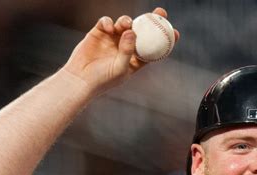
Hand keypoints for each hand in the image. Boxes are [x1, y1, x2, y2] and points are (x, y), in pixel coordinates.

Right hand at [63, 7, 179, 93]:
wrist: (80, 79)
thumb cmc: (103, 79)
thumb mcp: (119, 68)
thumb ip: (128, 51)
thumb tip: (133, 31)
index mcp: (135, 60)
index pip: (153, 48)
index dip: (165, 40)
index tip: (175, 32)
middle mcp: (126, 48)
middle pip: (142, 32)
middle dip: (152, 21)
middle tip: (160, 12)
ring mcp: (113, 39)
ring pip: (124, 24)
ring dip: (127, 21)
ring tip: (126, 24)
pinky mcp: (99, 33)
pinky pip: (106, 22)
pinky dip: (108, 22)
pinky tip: (109, 27)